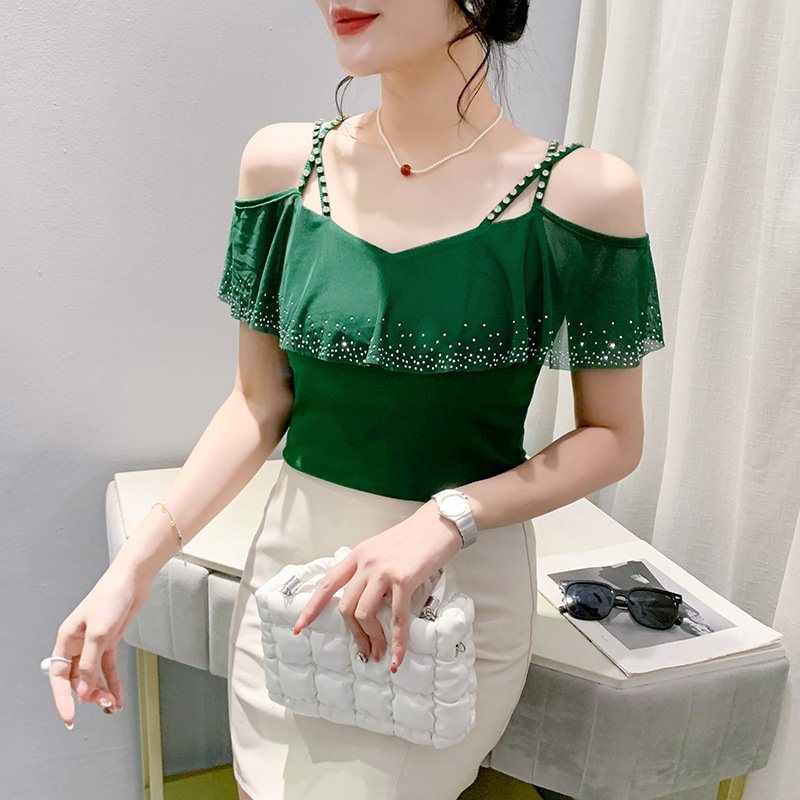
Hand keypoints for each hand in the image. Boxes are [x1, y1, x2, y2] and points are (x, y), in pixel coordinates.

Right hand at [47, 563, 151, 728]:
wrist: (133, 579)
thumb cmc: (111, 596)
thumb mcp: (99, 634)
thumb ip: (89, 664)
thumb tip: (83, 690)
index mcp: (67, 639)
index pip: (59, 677)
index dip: (63, 699)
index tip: (70, 717)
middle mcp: (78, 643)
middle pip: (77, 678)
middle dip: (88, 694)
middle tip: (103, 704)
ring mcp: (95, 642)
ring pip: (94, 675)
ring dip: (102, 691)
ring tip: (112, 705)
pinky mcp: (110, 640)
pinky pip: (108, 667)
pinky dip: (113, 682)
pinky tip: (118, 696)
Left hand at [292, 499, 462, 671]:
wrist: (440, 522)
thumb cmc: (416, 536)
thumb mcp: (383, 548)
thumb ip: (371, 570)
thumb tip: (369, 599)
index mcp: (358, 554)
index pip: (327, 584)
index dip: (312, 608)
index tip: (301, 627)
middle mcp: (365, 562)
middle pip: (345, 606)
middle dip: (353, 634)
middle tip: (365, 651)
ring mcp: (383, 571)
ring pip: (363, 614)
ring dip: (370, 639)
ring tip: (379, 653)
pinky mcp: (403, 579)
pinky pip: (395, 617)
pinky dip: (396, 642)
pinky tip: (397, 657)